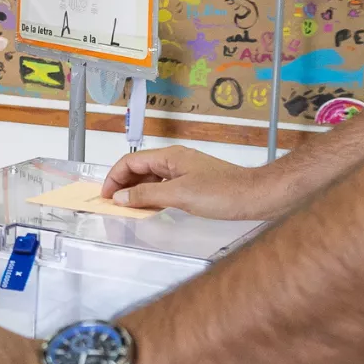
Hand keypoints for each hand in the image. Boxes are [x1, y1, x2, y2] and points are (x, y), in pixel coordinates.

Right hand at [100, 146, 289, 219]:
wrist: (257, 196)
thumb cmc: (224, 192)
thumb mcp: (179, 195)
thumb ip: (146, 194)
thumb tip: (121, 196)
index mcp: (170, 156)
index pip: (131, 161)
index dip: (114, 178)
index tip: (106, 196)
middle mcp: (176, 160)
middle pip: (139, 168)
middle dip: (123, 184)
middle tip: (114, 203)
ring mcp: (186, 170)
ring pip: (152, 177)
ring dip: (138, 190)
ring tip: (130, 208)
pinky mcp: (195, 182)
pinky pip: (165, 185)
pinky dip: (153, 195)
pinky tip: (153, 207)